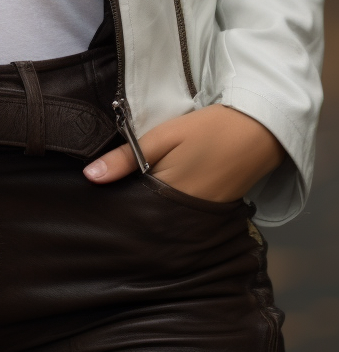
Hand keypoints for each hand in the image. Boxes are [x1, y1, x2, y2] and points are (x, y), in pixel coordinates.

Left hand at [83, 104, 283, 201]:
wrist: (260, 132)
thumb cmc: (209, 129)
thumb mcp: (164, 135)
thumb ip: (127, 158)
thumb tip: (90, 177)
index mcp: (166, 194)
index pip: (129, 208)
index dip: (113, 201)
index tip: (96, 197)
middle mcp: (182, 215)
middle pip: (145, 220)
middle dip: (128, 210)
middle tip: (109, 200)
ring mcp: (199, 218)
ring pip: (162, 221)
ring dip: (148, 212)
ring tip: (131, 200)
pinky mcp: (212, 215)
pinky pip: (181, 220)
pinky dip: (168, 212)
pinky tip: (160, 202)